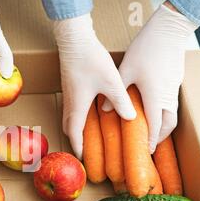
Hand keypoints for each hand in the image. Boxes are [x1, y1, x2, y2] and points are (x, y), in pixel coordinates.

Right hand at [54, 13, 135, 158]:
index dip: (79, 148)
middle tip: (86, 150)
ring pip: (69, 119)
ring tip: (87, 137)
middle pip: (69, 128)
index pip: (75, 134)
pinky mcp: (70, 88)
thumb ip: (121, 101)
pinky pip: (71, 110)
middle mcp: (71, 104)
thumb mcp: (111, 82)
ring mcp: (69, 96)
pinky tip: (89, 115)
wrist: (74, 41)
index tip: (83, 159)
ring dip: (76, 130)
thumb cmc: (90, 61)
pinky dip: (77, 119)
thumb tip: (131, 118)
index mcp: (78, 107)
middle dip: (76, 141)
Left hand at [103, 4, 197, 152]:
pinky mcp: (174, 81)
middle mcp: (167, 96)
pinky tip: (152, 109)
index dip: (151, 140)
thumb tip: (105, 110)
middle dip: (160, 136)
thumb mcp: (125, 72)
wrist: (167, 31)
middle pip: (168, 124)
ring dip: (163, 125)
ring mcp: (173, 89)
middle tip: (150, 144)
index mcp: (155, 97)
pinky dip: (164, 112)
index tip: (146, 151)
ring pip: (172, 114)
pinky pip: (171, 103)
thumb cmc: (145, 51)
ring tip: (151, 130)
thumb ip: (116, 94)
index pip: (155, 126)